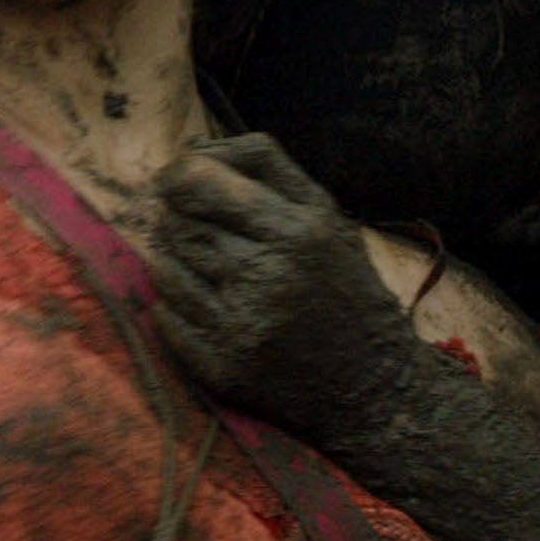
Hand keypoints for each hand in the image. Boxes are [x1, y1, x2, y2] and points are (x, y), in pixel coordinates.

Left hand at [146, 133, 420, 434]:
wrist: (375, 388)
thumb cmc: (345, 287)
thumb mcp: (324, 214)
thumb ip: (264, 168)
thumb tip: (191, 152)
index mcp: (297, 232)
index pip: (199, 182)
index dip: (176, 174)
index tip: (174, 179)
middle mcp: (268, 277)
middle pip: (179, 223)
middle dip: (179, 218)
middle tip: (200, 227)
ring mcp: (242, 326)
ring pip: (165, 267)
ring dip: (173, 259)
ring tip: (206, 265)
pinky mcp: (223, 369)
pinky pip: (164, 317)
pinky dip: (172, 304)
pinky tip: (203, 303)